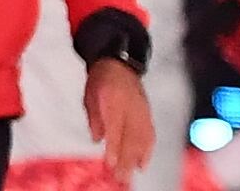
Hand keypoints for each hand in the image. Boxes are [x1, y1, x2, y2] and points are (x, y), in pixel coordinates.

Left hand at [84, 57, 152, 181]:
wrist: (120, 62)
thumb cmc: (102, 79)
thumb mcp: (90, 95)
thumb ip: (94, 118)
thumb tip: (98, 139)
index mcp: (114, 99)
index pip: (116, 128)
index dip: (114, 148)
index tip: (110, 164)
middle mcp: (132, 107)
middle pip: (130, 138)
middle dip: (125, 160)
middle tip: (119, 177)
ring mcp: (142, 111)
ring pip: (142, 140)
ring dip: (136, 160)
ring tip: (129, 175)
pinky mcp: (148, 114)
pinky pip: (150, 136)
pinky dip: (147, 152)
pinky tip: (142, 164)